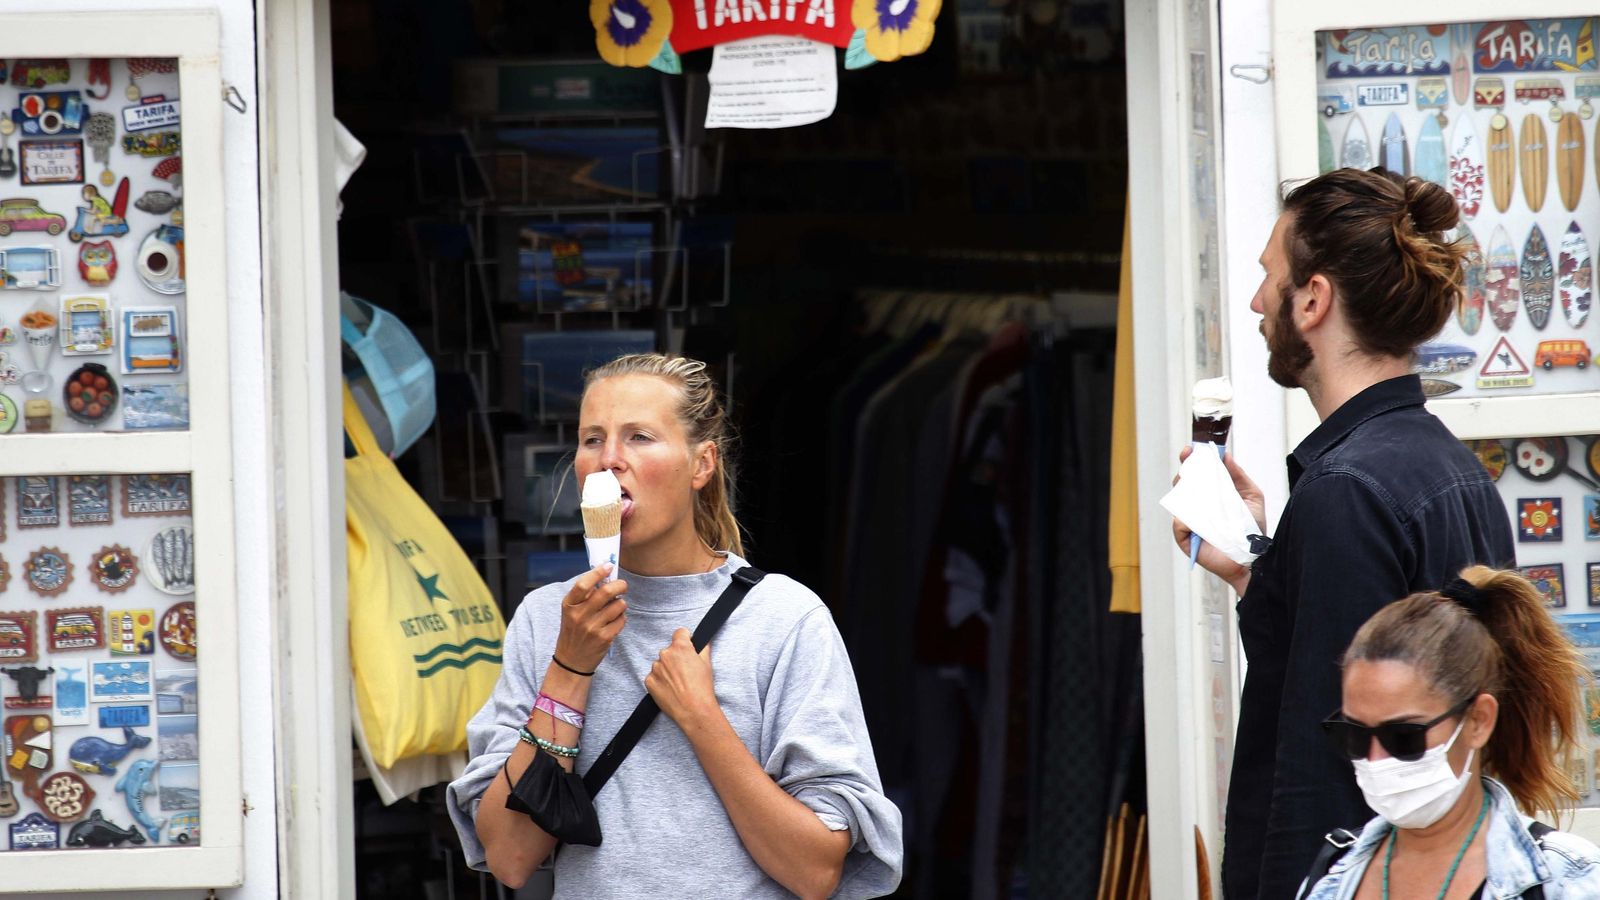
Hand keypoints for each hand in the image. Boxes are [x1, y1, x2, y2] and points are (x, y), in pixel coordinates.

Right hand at [552, 565, 628, 672]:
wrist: (571, 661)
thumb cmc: (573, 632)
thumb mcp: (571, 612)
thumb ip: (585, 596)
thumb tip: (606, 577)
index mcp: (569, 605)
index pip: (583, 584)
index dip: (598, 572)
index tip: (608, 566)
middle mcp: (579, 616)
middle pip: (606, 592)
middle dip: (620, 585)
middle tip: (623, 585)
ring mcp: (592, 627)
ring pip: (619, 605)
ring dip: (621, 604)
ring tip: (616, 608)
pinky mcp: (604, 638)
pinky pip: (622, 620)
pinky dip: (622, 618)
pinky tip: (614, 622)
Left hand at [645, 628, 718, 729]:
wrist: (694, 710)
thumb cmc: (702, 688)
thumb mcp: (707, 663)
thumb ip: (703, 648)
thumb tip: (701, 641)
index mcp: (680, 647)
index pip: (679, 633)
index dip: (685, 640)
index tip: (687, 648)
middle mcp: (665, 654)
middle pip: (669, 650)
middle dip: (676, 658)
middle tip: (685, 672)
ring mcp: (655, 668)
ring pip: (660, 664)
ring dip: (666, 670)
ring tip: (678, 684)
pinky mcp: (649, 681)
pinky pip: (653, 677)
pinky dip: (660, 681)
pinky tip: (670, 689)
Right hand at [1171, 446, 1266, 593]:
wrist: (1255, 558)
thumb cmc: (1253, 529)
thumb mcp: (1251, 496)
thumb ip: (1238, 475)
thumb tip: (1225, 455)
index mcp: (1212, 496)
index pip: (1197, 476)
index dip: (1191, 461)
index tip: (1191, 449)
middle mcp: (1199, 508)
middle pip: (1182, 485)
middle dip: (1183, 471)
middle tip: (1188, 460)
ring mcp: (1191, 523)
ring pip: (1177, 503)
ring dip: (1182, 491)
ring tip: (1190, 483)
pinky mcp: (1187, 540)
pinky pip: (1179, 525)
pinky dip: (1183, 519)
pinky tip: (1192, 516)